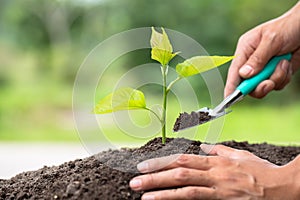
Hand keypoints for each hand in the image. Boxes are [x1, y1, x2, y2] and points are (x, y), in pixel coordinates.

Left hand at [130, 144, 299, 199]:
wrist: (282, 186)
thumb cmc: (261, 170)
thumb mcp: (239, 155)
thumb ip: (220, 151)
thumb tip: (205, 147)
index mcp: (215, 161)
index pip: (182, 158)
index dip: (162, 161)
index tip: (145, 164)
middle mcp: (213, 172)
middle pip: (178, 171)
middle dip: (154, 175)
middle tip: (135, 179)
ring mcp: (218, 187)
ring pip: (184, 187)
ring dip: (161, 190)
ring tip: (142, 193)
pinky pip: (197, 199)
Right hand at [225, 2, 299, 97]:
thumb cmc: (288, 27)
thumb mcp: (271, 40)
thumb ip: (257, 58)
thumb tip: (243, 74)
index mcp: (245, 49)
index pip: (234, 71)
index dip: (231, 86)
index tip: (228, 98)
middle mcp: (252, 61)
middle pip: (248, 84)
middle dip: (259, 85)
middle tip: (268, 82)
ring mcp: (264, 69)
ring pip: (264, 86)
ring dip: (276, 78)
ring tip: (284, 63)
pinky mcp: (276, 73)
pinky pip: (277, 85)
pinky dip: (284, 77)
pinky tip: (288, 64)